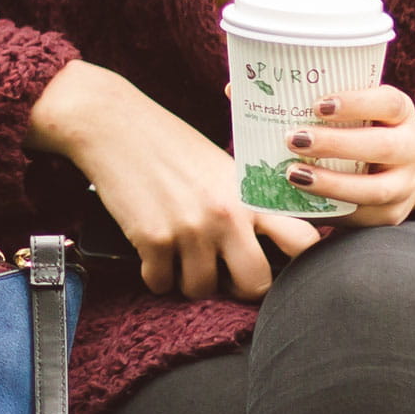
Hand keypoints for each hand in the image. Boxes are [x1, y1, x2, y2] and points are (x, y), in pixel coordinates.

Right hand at [30, 60, 324, 300]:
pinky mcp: (153, 240)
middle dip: (238, 287)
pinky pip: (160, 284)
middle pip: (256, 283)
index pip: (302, 241)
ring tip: (179, 257)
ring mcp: (190, 229)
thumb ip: (246, 200)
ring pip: (200, 289)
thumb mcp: (221, 166)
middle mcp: (227, 214)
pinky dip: (155, 275)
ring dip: (188, 280)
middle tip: (223, 274)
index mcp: (250, 194)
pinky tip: (152, 254)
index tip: (281, 263)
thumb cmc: (168, 143)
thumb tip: (268, 240)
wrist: (112, 124)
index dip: (299, 261)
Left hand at [286, 89, 414, 219]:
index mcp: (400, 114)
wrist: (396, 169)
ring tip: (293, 174)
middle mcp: (411, 148)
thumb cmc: (360, 130)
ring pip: (375, 189)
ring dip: (331, 183)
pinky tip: (301, 200)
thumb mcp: (355, 112)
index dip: (356, 103)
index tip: (319, 105)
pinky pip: (362, 215)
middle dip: (336, 145)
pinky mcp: (391, 214)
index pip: (389, 103)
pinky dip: (329, 208)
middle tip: (294, 139)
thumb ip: (318, 104)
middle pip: (382, 147)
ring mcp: (405, 184)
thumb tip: (249, 94)